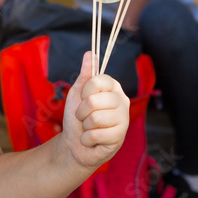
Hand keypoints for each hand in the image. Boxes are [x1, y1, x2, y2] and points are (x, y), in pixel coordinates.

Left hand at [57, 52, 129, 170]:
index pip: (98, 80)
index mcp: (113, 87)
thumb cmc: (77, 118)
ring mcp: (123, 119)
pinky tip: (92, 140)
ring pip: (94, 119)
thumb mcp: (77, 93)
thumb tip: (90, 53)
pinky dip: (86, 139)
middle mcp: (122, 100)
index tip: (84, 98)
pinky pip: (95, 134)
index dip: (85, 91)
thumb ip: (85, 74)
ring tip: (89, 128)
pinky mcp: (120, 137)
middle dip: (81, 112)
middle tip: (84, 117)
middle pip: (93, 101)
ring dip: (85, 126)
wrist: (75, 144)